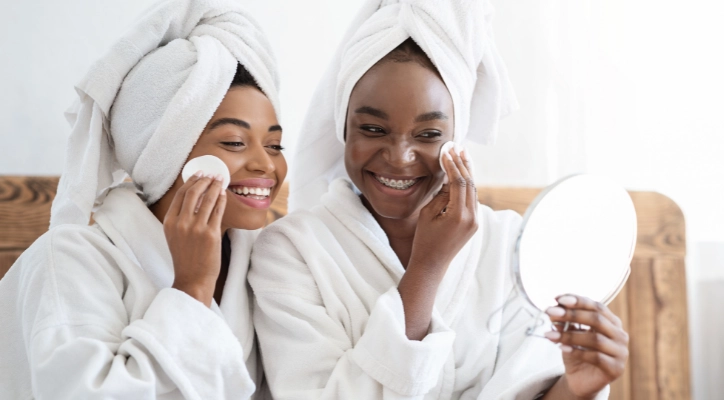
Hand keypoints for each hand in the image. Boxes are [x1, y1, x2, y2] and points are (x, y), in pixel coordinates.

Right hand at [163, 172, 226, 306]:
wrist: (192, 278)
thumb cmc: (186, 257)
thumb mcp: (175, 235)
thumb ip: (180, 217)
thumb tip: (194, 197)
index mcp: (169, 222)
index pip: (181, 195)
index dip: (192, 181)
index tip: (199, 175)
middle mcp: (181, 223)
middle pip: (193, 192)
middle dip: (204, 180)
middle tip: (212, 175)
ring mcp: (196, 228)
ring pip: (207, 199)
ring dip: (215, 187)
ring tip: (220, 182)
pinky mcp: (211, 234)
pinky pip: (217, 210)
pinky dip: (221, 200)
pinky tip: (223, 194)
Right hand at [398, 147, 477, 339]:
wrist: (432, 264)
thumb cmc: (424, 240)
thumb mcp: (428, 214)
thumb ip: (441, 194)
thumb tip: (449, 176)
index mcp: (459, 215)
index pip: (459, 182)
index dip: (452, 164)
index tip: (446, 150)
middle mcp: (471, 217)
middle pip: (470, 183)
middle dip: (463, 163)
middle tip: (456, 147)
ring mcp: (475, 221)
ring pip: (473, 189)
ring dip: (467, 171)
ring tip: (462, 154)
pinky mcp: (474, 223)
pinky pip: (472, 198)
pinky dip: (467, 184)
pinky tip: (463, 173)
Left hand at [544, 294, 628, 398]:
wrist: (581, 380)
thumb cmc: (577, 352)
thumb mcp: (568, 334)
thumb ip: (565, 322)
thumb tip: (554, 309)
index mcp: (612, 322)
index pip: (597, 306)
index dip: (578, 301)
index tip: (558, 299)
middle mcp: (620, 335)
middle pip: (597, 319)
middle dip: (571, 314)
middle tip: (550, 312)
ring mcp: (620, 352)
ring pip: (595, 339)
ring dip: (569, 335)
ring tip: (549, 335)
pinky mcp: (616, 369)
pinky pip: (596, 357)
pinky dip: (577, 352)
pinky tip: (561, 349)